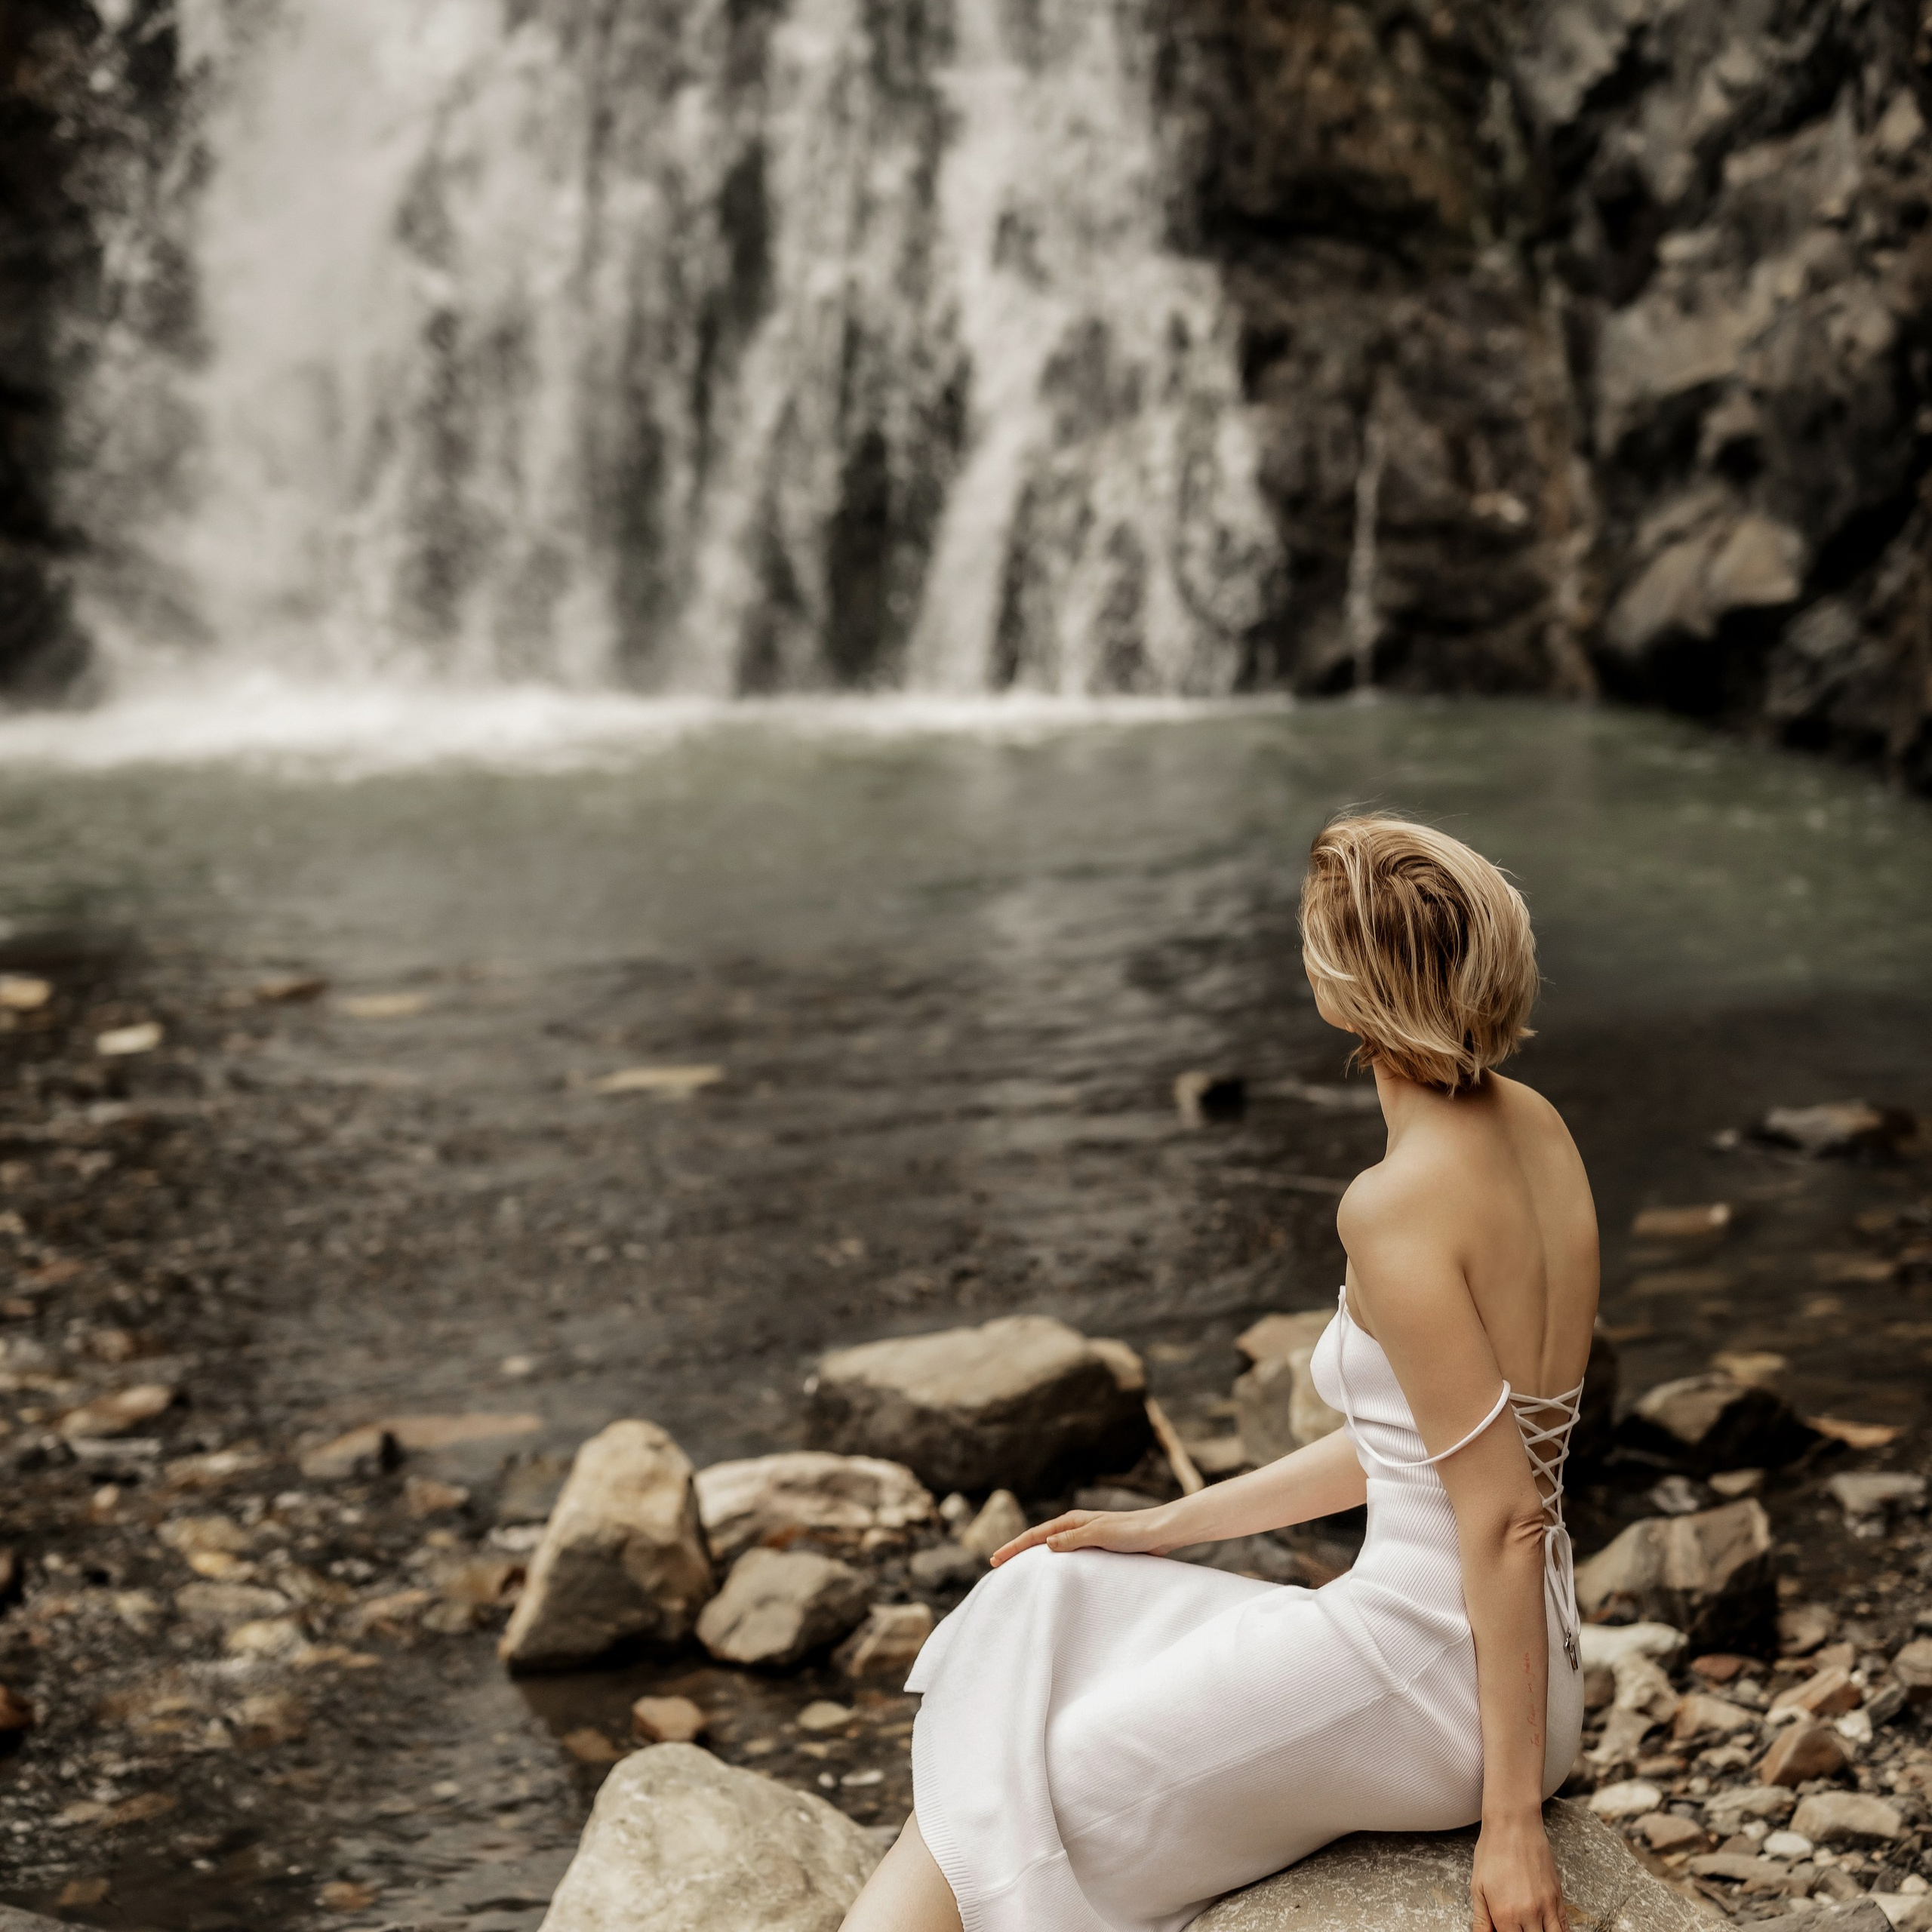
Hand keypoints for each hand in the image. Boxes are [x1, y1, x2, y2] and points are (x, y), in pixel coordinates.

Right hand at [989, 1506, 1178, 1566]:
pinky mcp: (1096, 1548)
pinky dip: (1053, 1564)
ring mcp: (1085, 1538)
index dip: (1014, 1547)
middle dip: (1018, 1551)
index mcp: (1072, 1521)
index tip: (995, 1559)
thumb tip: (1045, 1545)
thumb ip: (1073, 1540)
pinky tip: (1053, 1576)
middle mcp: (1075, 1528)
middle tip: (997, 1565)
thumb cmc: (1131, 1532)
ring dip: (1034, 1558)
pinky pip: (1067, 1557)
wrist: (1159, 1532)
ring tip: (1018, 1572)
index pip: (1035, 1535)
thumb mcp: (1099, 1534)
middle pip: (1039, 1540)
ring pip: (1052, 1549)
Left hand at [1470, 1811, 1566, 1931]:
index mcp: (1505, 1915)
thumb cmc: (1492, 1852)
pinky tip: (1549, 1929)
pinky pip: (1565, 1927)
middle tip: (1518, 1928)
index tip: (1505, 1931)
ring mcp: (1547, 1906)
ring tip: (1533, 1929)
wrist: (1513, 1824)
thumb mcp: (1478, 1887)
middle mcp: (1529, 1915)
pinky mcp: (1558, 1897)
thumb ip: (1482, 1921)